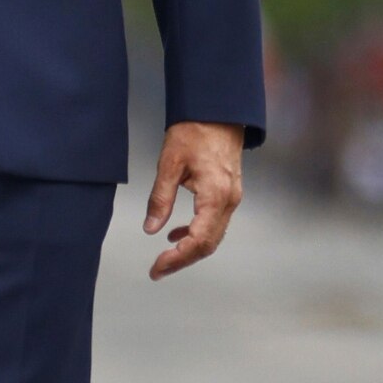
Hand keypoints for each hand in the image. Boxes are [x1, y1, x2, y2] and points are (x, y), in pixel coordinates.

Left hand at [144, 120, 244, 280]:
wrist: (218, 111)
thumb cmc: (194, 130)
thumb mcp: (170, 163)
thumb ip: (160, 198)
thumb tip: (150, 228)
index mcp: (215, 195)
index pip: (198, 240)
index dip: (177, 258)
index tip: (156, 267)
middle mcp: (228, 201)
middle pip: (208, 245)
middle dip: (182, 261)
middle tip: (157, 270)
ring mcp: (232, 198)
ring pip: (213, 237)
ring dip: (189, 250)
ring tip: (163, 259)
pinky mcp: (228, 193)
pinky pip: (214, 224)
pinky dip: (196, 234)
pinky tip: (175, 234)